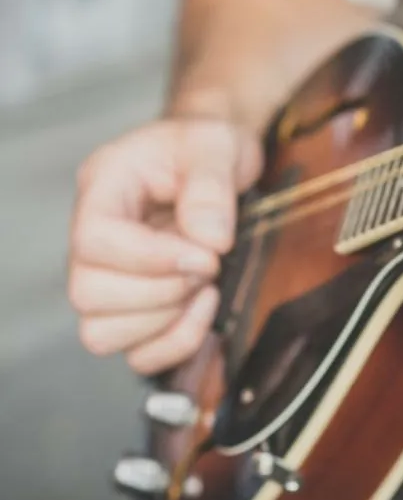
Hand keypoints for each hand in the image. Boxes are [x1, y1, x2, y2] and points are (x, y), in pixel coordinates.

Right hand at [68, 119, 261, 374]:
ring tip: (205, 286)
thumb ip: (211, 185)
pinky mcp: (139, 310)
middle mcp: (95, 240)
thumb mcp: (216, 144)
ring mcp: (111, 280)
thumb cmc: (207, 148)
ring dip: (164, 321)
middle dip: (161, 291)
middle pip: (88, 294)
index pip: (93, 241)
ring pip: (101, 333)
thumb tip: (208, 239)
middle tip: (209, 266)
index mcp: (103, 190)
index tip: (207, 255)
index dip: (149, 259)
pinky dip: (174, 345)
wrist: (216, 162)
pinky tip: (205, 310)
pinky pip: (136, 355)